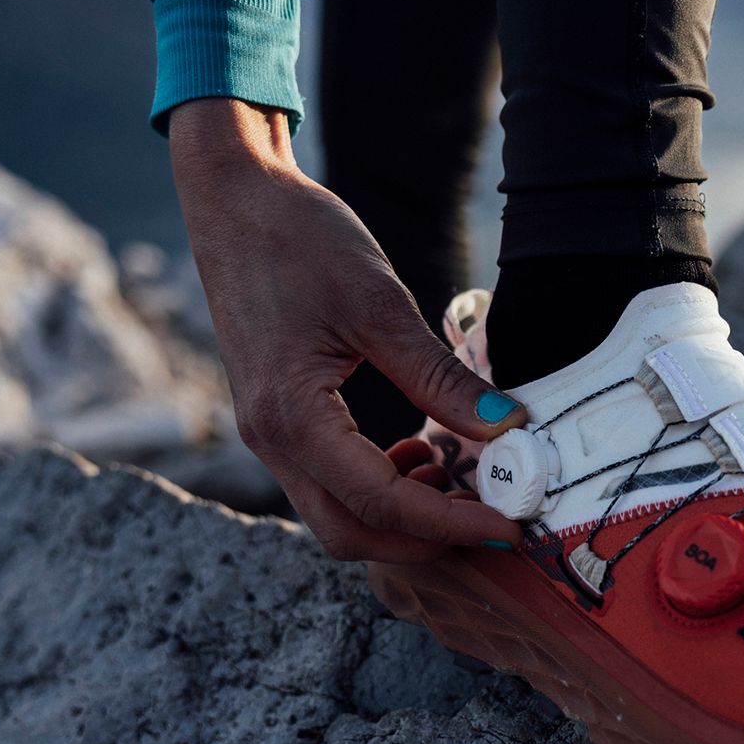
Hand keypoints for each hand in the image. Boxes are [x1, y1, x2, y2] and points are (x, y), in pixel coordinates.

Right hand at [168, 98, 525, 561]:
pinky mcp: (277, 420)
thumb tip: (506, 427)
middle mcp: (271, 439)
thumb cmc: (300, 238)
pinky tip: (422, 456)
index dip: (449, 524)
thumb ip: (439, 376)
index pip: (379, 502)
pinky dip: (379, 490)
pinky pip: (328, 483)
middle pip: (351, 534)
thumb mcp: (380, 304)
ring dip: (403, 520)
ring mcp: (269, 434)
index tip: (508, 526)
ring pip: (337, 516)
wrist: (235, 199)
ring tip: (463, 486)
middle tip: (492, 526)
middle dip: (425, 544)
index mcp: (291, 415)